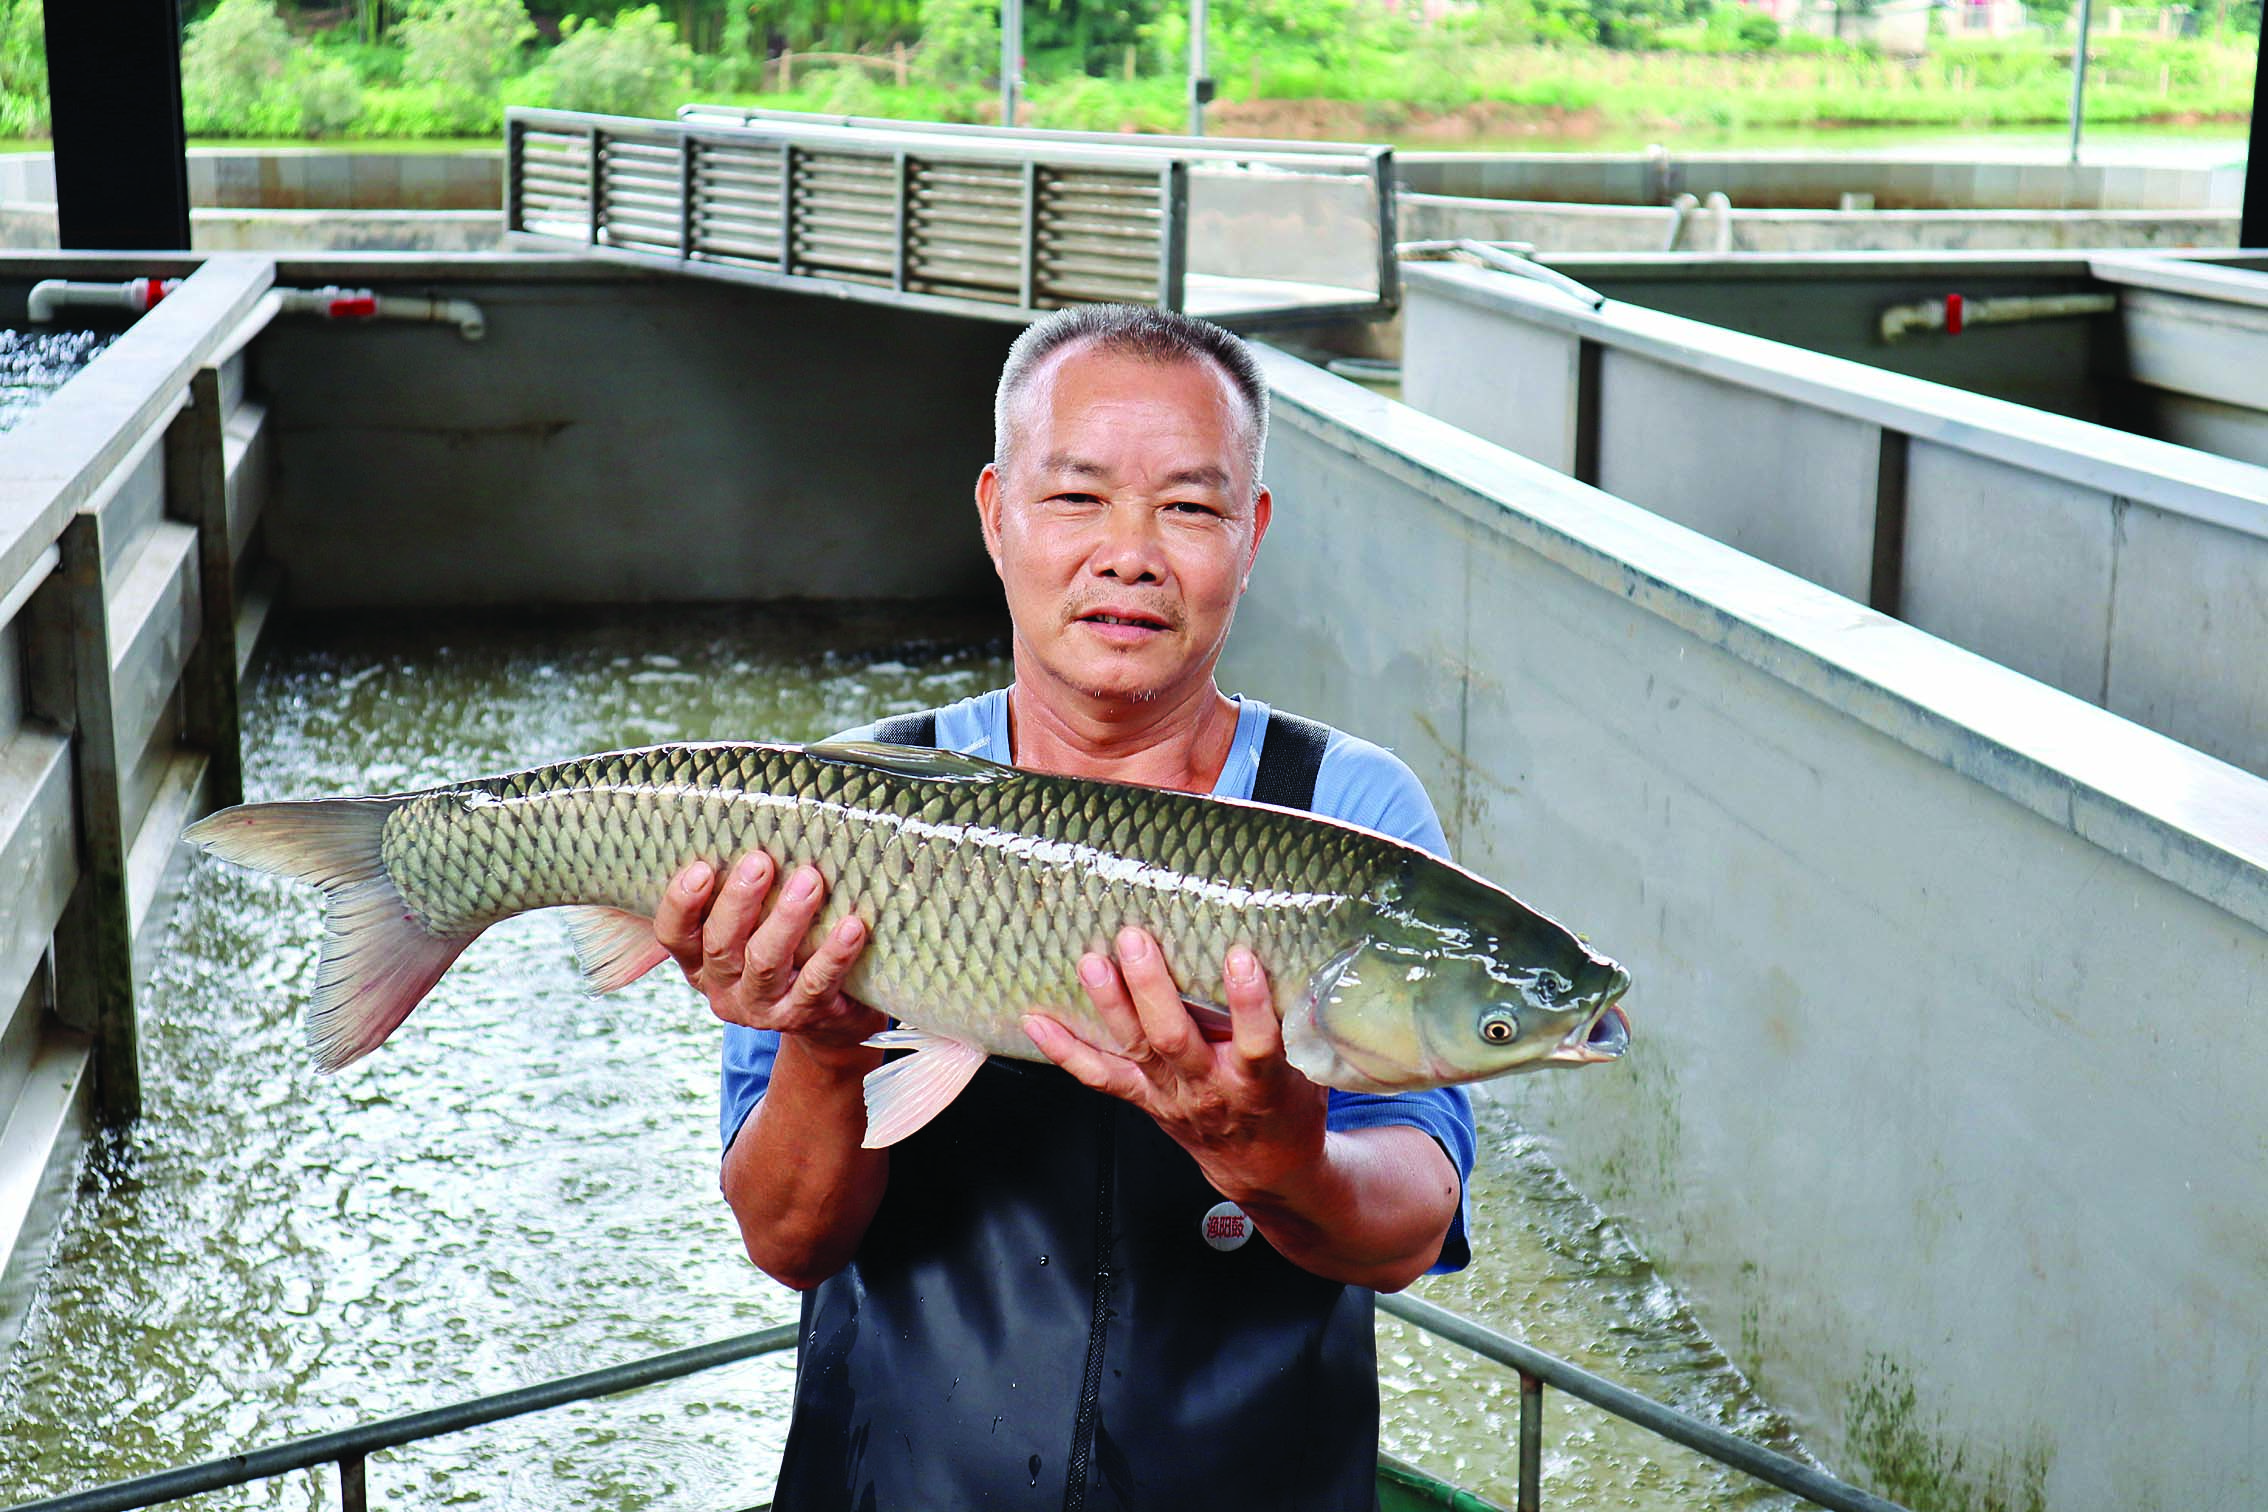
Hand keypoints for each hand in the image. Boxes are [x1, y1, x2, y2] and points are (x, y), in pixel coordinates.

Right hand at [654, 854, 883, 1055]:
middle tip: (760, 861)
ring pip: (766, 962)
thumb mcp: (753, 929)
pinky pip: (816, 984)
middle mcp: (724, 987)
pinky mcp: (806, 1015)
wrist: (829, 1018)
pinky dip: (833, 954)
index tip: (701, 867)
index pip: (674, 934)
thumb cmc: (787, 953)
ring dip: (787, 918)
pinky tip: (850, 926)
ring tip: (809, 880)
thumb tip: (761, 826)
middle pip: (720, 944)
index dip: (681, 903)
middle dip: (739, 900)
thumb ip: (745, 894)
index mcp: (700, 961)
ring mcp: (763, 1007)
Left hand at [1023, 927, 1327, 1202]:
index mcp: (1259, 1082)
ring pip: (1135, 1049)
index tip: (1240, 958)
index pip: (1256, 1041)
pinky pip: (1099, 1076)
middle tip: (1136, 940)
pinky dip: (1064, 1050)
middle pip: (1174, 1040)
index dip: (1248, 1002)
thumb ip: (1304, 1023)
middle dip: (1152, 989)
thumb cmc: (1289, 1107)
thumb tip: (1311, 955)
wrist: (1264, 1169)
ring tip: (1090, 962)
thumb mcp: (1311, 1068)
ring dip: (1109, 1004)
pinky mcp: (1144, 1097)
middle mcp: (1209, 1088)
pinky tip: (1036, 1021)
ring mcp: (1170, 1094)